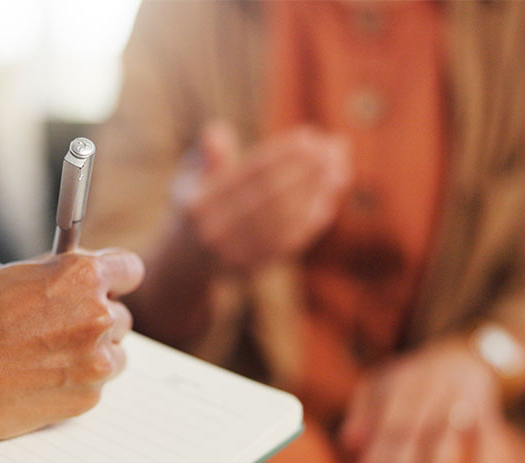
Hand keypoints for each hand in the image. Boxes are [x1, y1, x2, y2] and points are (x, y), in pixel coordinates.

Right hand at [0, 249, 143, 440]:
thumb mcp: (18, 276)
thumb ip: (61, 274)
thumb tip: (85, 276)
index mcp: (83, 276)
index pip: (129, 270)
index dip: (116, 279)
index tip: (112, 286)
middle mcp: (97, 316)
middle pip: (120, 316)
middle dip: (96, 321)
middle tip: (61, 329)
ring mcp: (96, 361)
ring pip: (114, 355)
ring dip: (91, 355)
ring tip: (46, 358)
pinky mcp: (88, 397)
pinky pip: (95, 386)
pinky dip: (74, 383)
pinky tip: (40, 379)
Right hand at [174, 122, 351, 272]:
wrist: (184, 264)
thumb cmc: (195, 207)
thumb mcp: (189, 179)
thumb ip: (205, 156)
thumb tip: (216, 131)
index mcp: (198, 204)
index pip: (249, 174)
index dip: (283, 153)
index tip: (310, 136)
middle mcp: (214, 233)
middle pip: (272, 196)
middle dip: (309, 169)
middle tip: (336, 148)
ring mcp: (234, 255)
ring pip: (286, 220)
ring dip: (317, 193)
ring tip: (340, 169)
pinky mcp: (253, 270)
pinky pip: (289, 243)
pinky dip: (312, 220)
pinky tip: (328, 198)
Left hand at [340, 339, 505, 462]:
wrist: (464, 353)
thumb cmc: (413, 378)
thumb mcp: (382, 382)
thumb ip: (362, 411)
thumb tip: (347, 443)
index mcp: (398, 387)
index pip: (383, 428)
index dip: (374, 460)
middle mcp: (427, 392)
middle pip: (409, 435)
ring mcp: (458, 401)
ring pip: (443, 438)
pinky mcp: (487, 411)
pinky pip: (486, 437)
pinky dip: (482, 462)